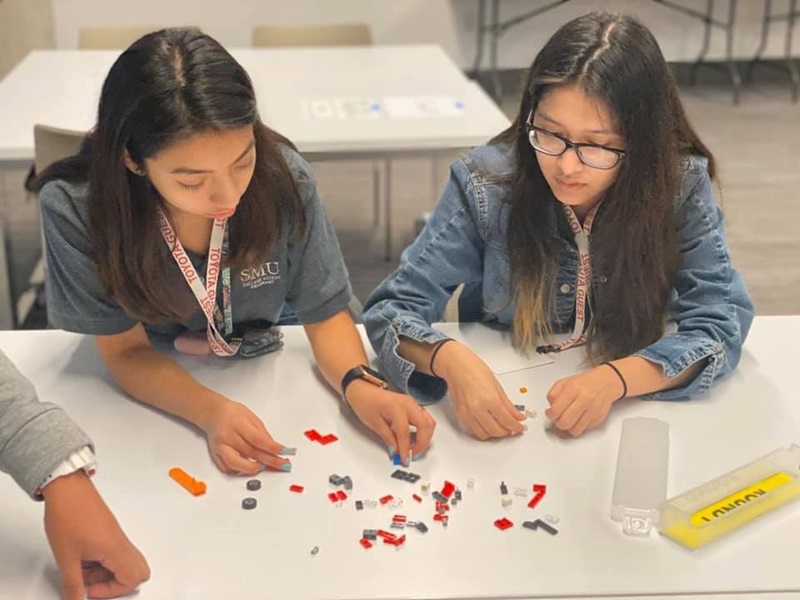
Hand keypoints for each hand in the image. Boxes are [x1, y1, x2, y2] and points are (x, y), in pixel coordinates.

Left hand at [43, 471, 149, 599]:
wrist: (67, 489)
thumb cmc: (68, 514)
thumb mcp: (65, 557)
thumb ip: (72, 584)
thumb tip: (76, 599)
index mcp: (115, 549)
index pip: (131, 579)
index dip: (111, 591)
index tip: (89, 590)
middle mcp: (121, 542)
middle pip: (139, 571)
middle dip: (118, 584)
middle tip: (95, 584)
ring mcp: (117, 536)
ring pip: (126, 562)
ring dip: (107, 573)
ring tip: (83, 571)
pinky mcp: (110, 531)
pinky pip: (116, 552)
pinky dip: (103, 562)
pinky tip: (83, 558)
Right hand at [199, 398, 290, 473]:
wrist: (213, 413)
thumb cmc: (233, 413)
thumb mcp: (252, 417)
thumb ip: (262, 433)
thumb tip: (274, 448)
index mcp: (238, 423)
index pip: (257, 439)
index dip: (271, 447)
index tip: (283, 452)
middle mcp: (228, 436)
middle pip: (251, 452)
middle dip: (270, 461)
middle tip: (283, 465)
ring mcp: (220, 447)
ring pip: (236, 464)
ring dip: (253, 468)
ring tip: (265, 467)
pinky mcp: (216, 455)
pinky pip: (227, 468)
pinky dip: (239, 470)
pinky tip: (248, 467)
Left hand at [346, 382, 435, 464]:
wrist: (363, 390)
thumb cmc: (365, 402)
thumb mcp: (374, 423)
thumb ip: (388, 438)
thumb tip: (397, 451)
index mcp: (396, 407)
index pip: (405, 433)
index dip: (406, 449)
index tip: (404, 459)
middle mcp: (408, 404)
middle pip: (425, 426)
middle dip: (422, 444)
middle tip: (413, 455)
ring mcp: (412, 403)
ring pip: (429, 422)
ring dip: (425, 437)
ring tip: (415, 448)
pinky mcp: (412, 405)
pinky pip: (425, 418)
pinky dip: (423, 430)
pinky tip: (415, 438)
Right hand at [434, 341, 525, 439]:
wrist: (457, 365)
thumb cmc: (475, 370)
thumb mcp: (497, 386)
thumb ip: (508, 405)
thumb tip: (517, 416)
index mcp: (489, 399)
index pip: (507, 421)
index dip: (516, 427)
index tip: (520, 428)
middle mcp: (477, 408)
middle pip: (496, 431)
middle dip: (507, 432)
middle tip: (512, 428)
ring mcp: (467, 413)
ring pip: (484, 434)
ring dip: (494, 434)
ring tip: (501, 427)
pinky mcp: (460, 415)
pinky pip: (473, 430)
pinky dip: (483, 430)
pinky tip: (488, 424)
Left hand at [545, 365, 624, 435]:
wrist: (604, 383)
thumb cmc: (584, 383)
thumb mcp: (564, 382)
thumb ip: (553, 394)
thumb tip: (550, 408)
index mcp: (573, 389)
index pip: (556, 410)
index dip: (550, 414)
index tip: (550, 413)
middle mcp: (584, 399)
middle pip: (564, 422)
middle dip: (558, 423)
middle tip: (558, 418)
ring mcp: (593, 410)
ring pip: (575, 430)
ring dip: (569, 427)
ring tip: (568, 419)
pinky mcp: (598, 418)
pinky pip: (584, 430)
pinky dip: (579, 426)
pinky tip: (578, 418)